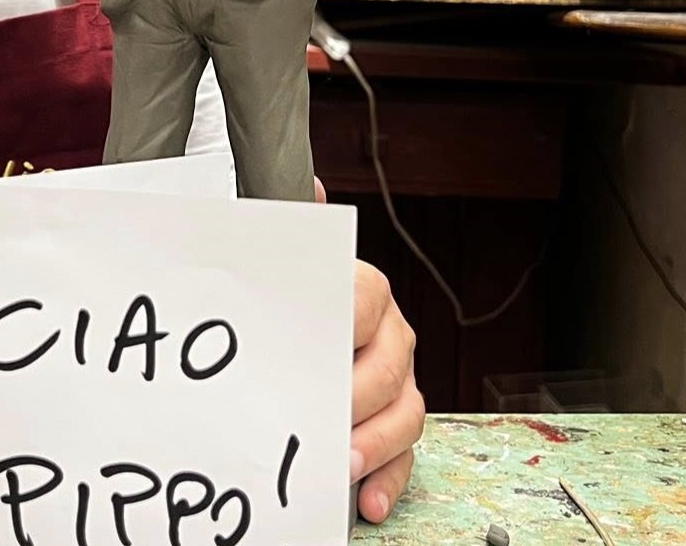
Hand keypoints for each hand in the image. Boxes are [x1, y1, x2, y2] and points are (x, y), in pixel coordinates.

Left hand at [316, 179, 423, 521]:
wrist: (300, 322)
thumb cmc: (289, 297)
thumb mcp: (281, 262)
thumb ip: (293, 229)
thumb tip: (310, 185)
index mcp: (363, 291)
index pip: (361, 304)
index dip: (342, 331)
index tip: (318, 356)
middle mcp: (390, 334)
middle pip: (386, 369)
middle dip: (355, 401)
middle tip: (322, 423)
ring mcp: (396, 381)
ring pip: (404, 414)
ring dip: (375, 445)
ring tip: (342, 466)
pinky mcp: (392, 422)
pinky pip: (403, 456)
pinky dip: (387, 480)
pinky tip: (367, 501)